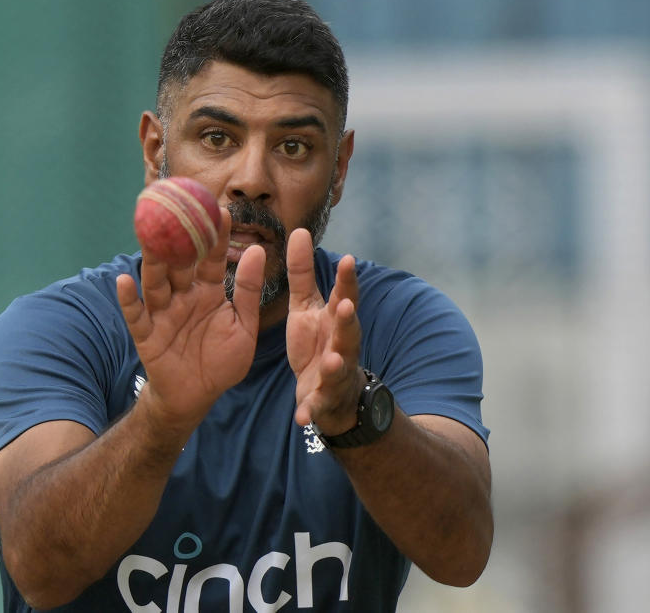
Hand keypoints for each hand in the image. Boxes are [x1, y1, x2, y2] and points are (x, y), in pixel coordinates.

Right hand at [117, 208, 265, 427]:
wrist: (197, 397)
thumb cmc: (221, 361)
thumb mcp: (244, 326)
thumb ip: (249, 292)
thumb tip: (258, 251)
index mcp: (208, 292)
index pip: (211, 258)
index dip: (216, 235)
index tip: (220, 208)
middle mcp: (183, 297)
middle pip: (179, 263)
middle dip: (178, 237)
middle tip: (178, 207)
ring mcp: (163, 314)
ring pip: (156, 283)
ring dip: (152, 260)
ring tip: (149, 236)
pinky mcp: (147, 336)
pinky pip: (137, 316)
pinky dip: (129, 300)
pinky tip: (123, 281)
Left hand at [285, 228, 365, 433]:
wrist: (331, 395)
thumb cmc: (319, 342)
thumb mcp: (307, 307)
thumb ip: (302, 273)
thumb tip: (300, 231)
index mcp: (336, 321)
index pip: (343, 297)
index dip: (346, 280)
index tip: (347, 259)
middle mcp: (342, 346)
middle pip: (349, 332)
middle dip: (348, 320)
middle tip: (347, 306)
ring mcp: (335, 374)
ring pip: (339, 369)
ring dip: (337, 365)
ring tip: (333, 361)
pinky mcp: (322, 401)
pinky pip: (316, 407)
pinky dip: (310, 412)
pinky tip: (302, 418)